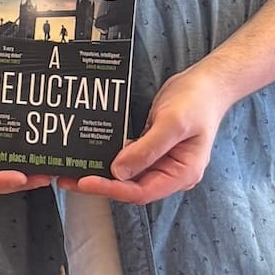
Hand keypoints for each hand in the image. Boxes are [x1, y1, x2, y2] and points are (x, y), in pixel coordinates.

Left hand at [62, 66, 236, 204]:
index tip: (84, 181)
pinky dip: (109, 157)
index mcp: (181, 174)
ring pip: (126, 174)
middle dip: (100, 184)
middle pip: (131, 187)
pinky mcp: (151, 149)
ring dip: (101, 172)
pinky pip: (128, 158)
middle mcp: (170, 173)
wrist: (207, 83)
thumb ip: (147, 149)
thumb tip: (118, 172)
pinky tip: (90, 151)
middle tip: (67, 178)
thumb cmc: (196, 101)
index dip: (111, 189)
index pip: (141, 192)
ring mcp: (161, 162)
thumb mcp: (172, 123)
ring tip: (71, 168)